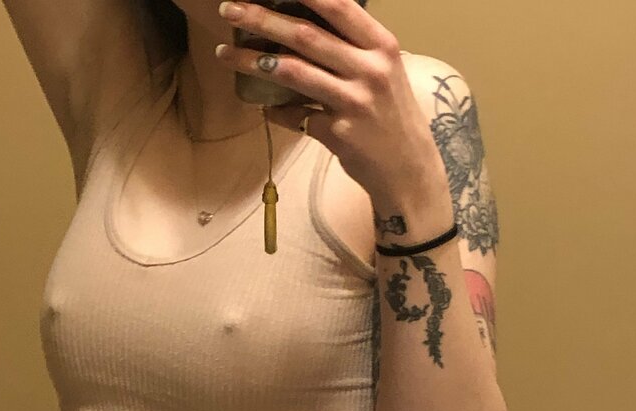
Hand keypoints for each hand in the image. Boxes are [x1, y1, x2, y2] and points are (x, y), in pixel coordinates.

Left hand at [216, 0, 439, 201]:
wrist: (409, 170)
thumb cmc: (392, 117)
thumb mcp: (385, 73)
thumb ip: (352, 49)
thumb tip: (302, 26)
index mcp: (382, 46)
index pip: (338, 5)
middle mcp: (370, 70)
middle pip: (305, 35)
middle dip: (261, 18)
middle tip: (228, 9)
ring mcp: (354, 103)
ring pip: (293, 72)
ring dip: (253, 62)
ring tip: (225, 55)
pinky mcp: (340, 135)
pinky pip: (296, 116)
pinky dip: (275, 111)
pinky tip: (261, 106)